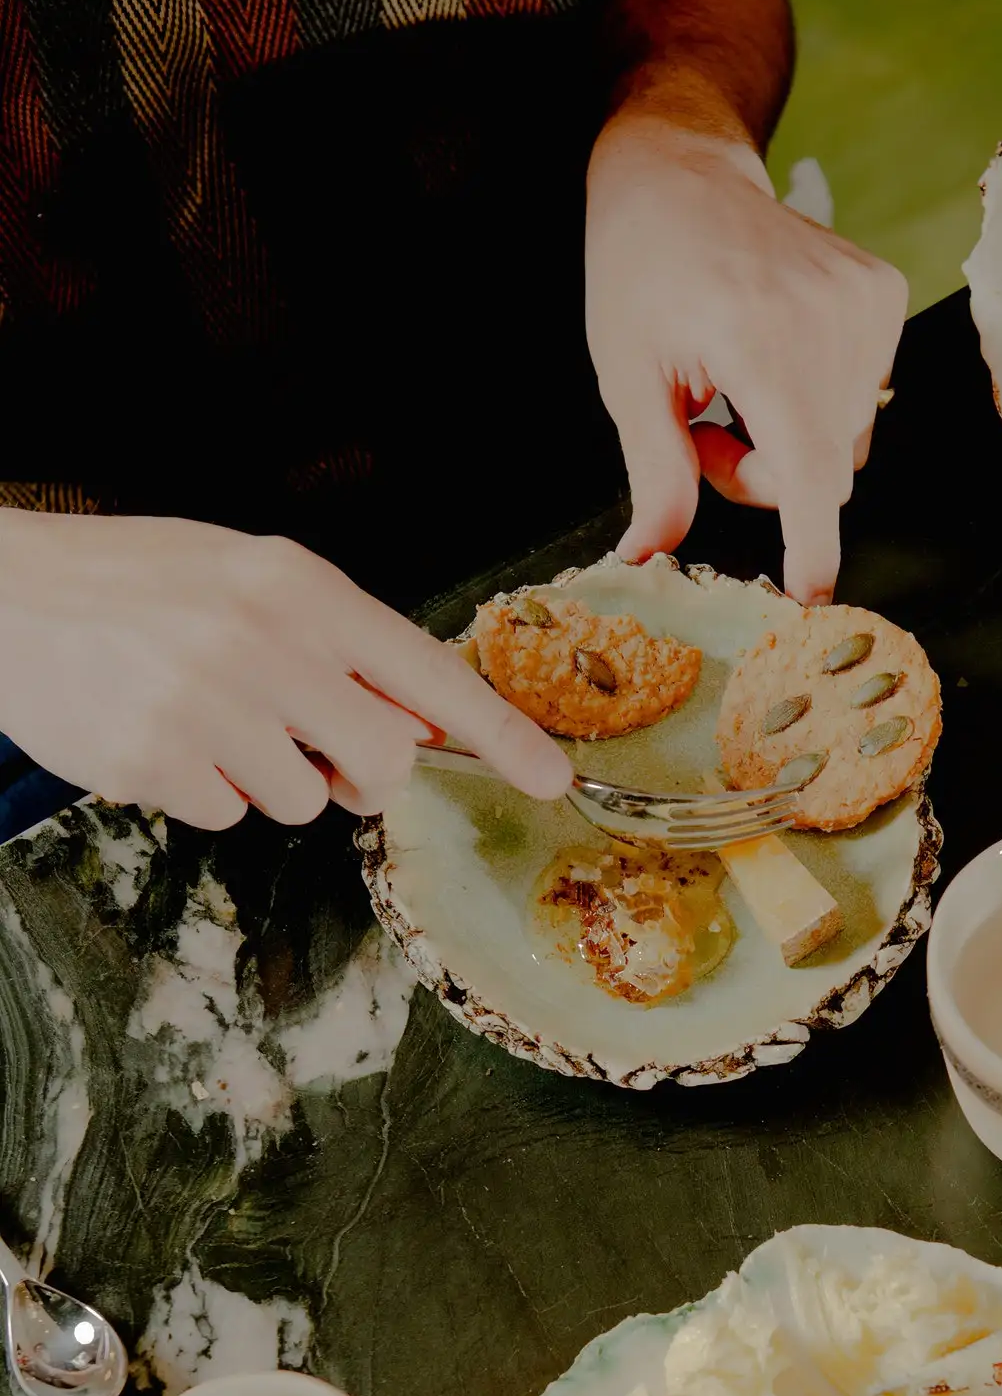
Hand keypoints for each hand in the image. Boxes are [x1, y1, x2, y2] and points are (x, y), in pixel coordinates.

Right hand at [0, 509, 571, 829]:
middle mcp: (263, 643)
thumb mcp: (253, 580)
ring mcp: (208, 705)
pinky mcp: (155, 761)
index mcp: (300, 589)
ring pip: (305, 799)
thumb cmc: (140, 583)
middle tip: (304, 736)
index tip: (553, 779)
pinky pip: (228, 815)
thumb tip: (420, 727)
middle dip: (358, 769)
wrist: (6, 591)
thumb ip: (342, 645)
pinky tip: (161, 733)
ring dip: (269, 776)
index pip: (430, 673)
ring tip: (208, 714)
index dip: (501, 734)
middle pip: (385, 761)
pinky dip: (204, 790)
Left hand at [585, 114, 906, 601]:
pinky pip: (863, 398)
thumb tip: (650, 554)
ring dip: (790, 441)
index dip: (812, 543)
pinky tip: (774, 352)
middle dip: (766, 478)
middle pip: (821, 471)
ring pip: (844, 442)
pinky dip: (816, 399)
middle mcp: (828, 319)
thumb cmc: (640, 268)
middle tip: (704, 429)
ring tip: (734, 384)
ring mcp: (867, 303)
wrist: (682, 170)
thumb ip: (654, 472)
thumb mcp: (627, 375)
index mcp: (759, 338)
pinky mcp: (886, 294)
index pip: (807, 469)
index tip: (813, 594)